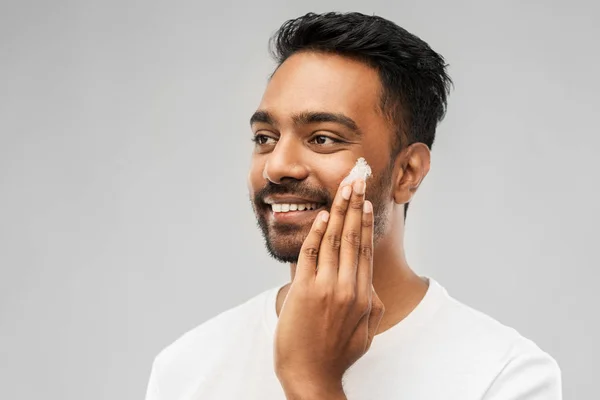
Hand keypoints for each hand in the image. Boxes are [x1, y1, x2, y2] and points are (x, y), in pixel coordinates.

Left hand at [274, 178, 385, 396]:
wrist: (311, 377)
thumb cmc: (337, 356)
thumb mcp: (366, 332)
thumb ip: (371, 305)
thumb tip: (369, 284)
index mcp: (364, 296)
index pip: (364, 250)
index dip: (365, 223)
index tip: (367, 203)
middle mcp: (348, 288)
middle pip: (352, 238)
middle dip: (355, 206)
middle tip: (357, 182)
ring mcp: (326, 288)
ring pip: (333, 241)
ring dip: (339, 211)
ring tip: (343, 190)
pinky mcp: (304, 291)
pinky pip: (310, 255)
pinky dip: (316, 232)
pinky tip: (323, 215)